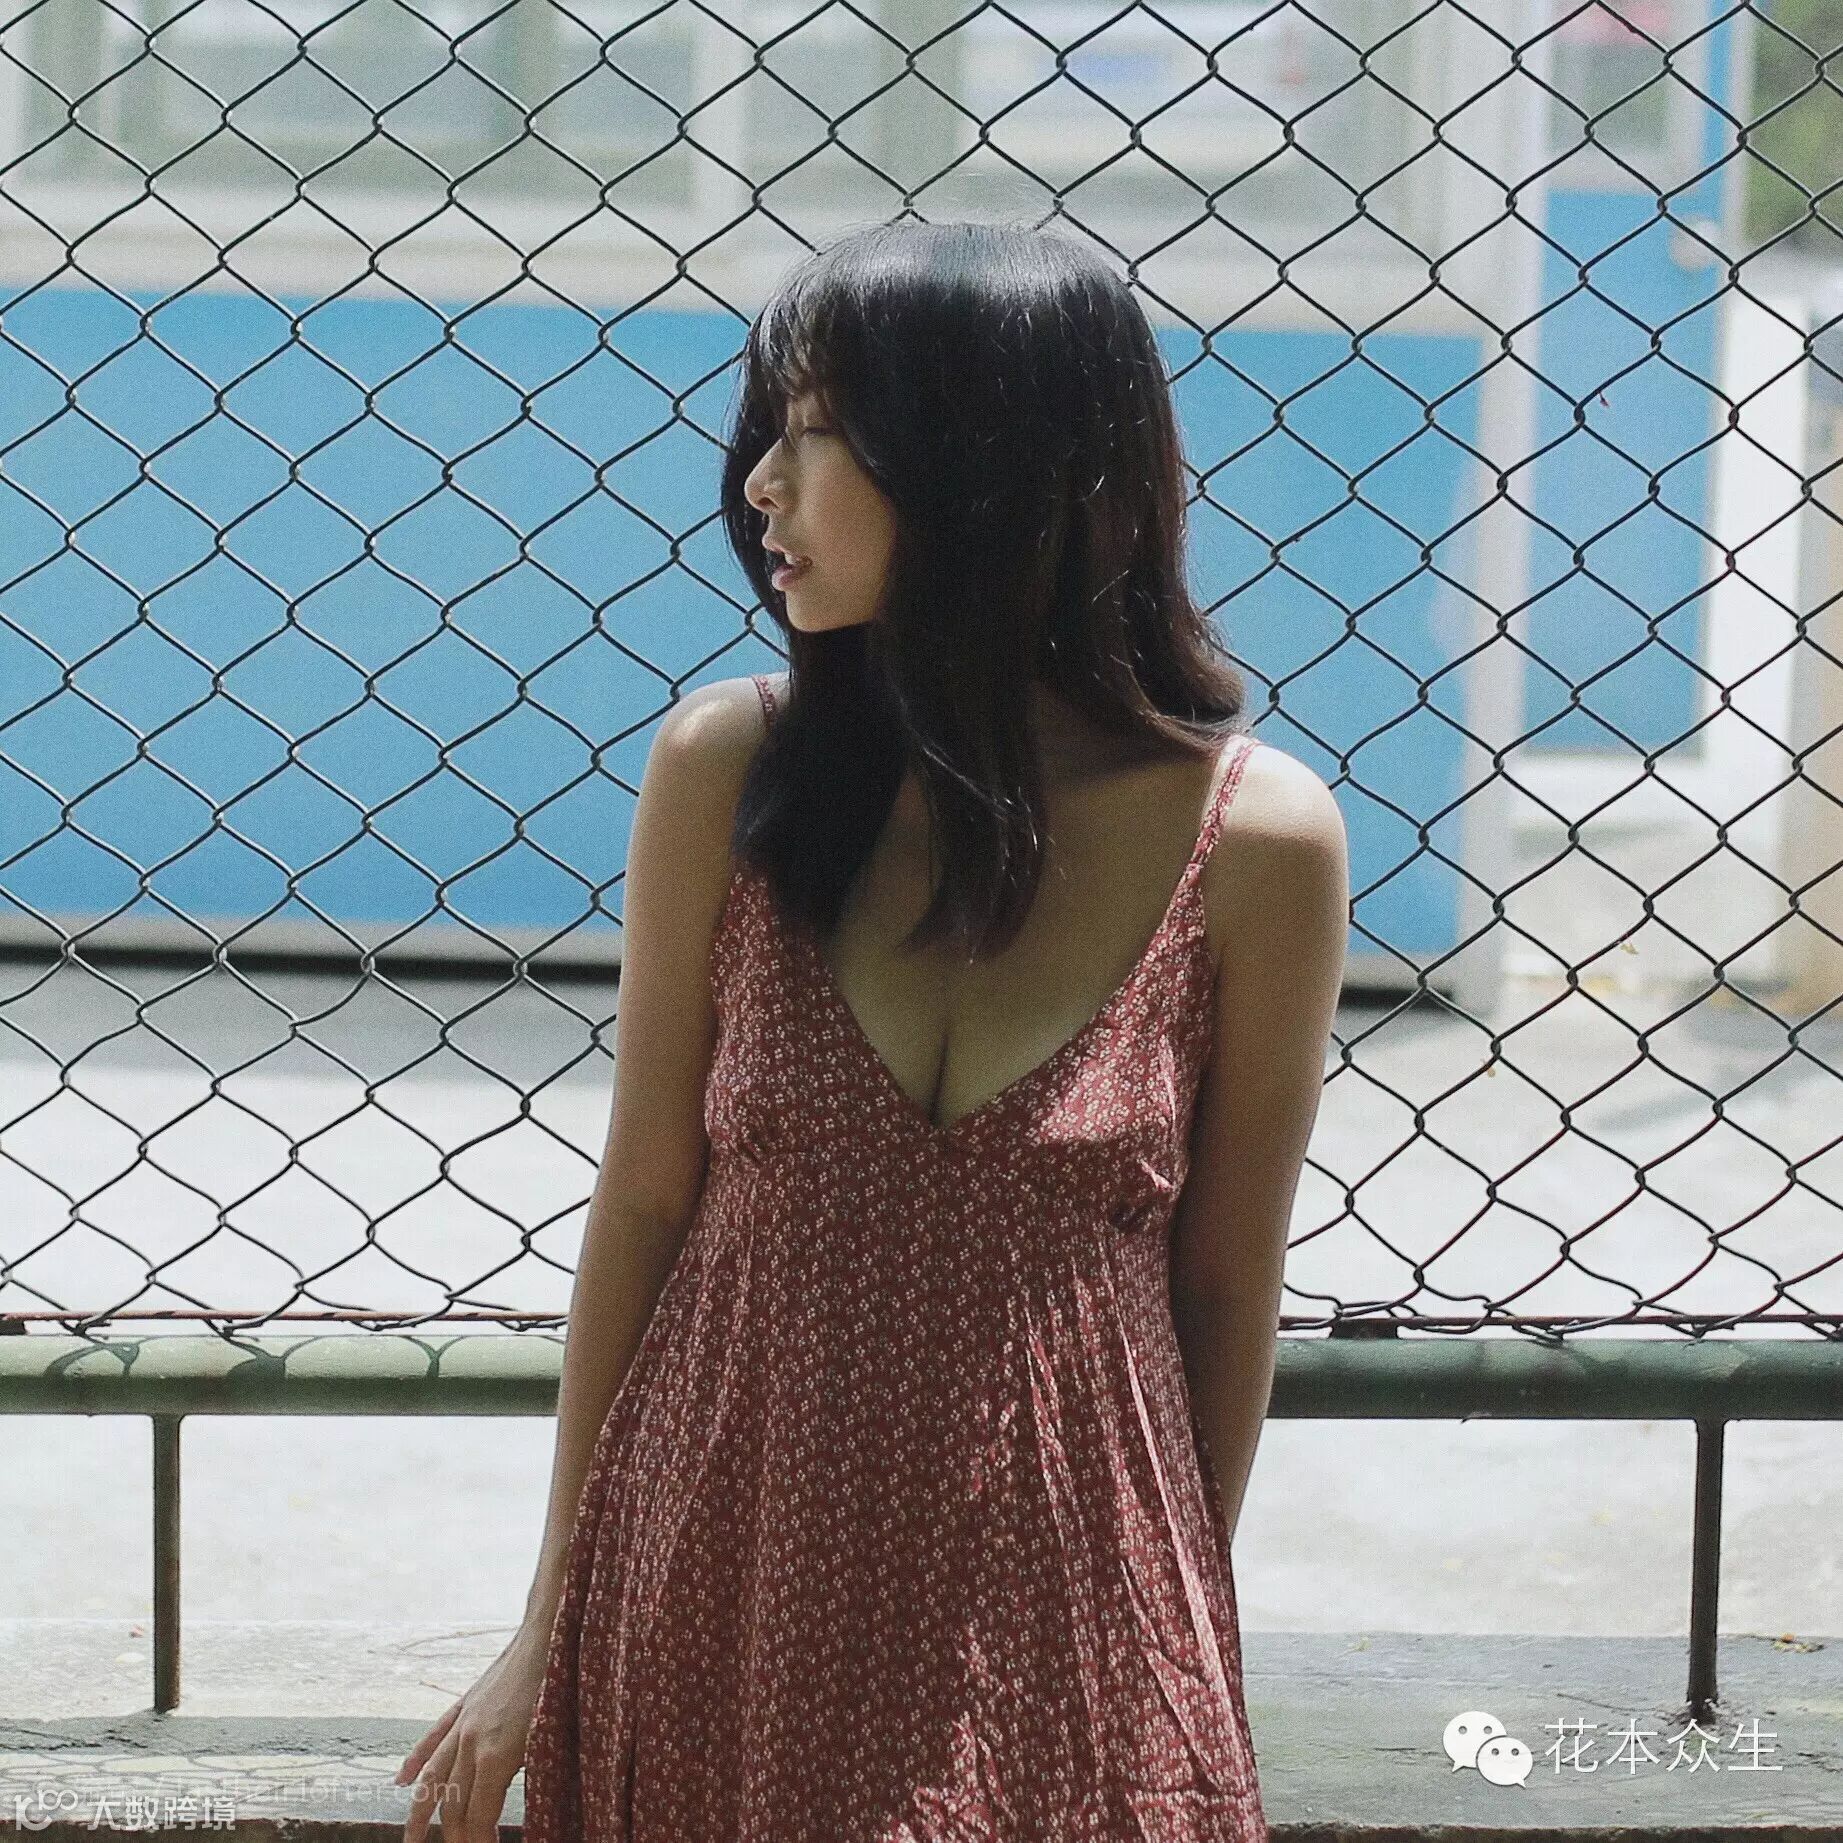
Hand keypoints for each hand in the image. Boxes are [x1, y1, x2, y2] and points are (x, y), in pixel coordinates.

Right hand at [395, 1631, 548, 1842]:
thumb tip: (537, 1807)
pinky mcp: (465, 1703)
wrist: (549, 1632)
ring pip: (432, 1776)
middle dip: (455, 1837)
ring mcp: (464, 1722)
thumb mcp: (554, 1737)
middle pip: (453, 1804)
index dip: (478, 1842)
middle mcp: (470, 1742)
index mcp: (494, 1756)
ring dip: (420, 1812)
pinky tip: (403, 1780)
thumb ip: (536, 1776)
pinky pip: (433, 1737)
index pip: (477, 1817)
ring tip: (411, 1840)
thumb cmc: (561, 1685)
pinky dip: (416, 1761)